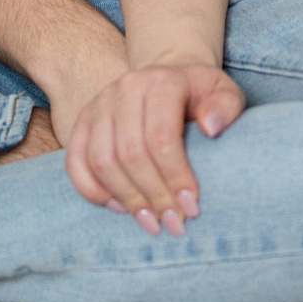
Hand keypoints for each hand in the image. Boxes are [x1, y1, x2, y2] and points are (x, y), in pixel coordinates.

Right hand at [61, 62, 245, 234]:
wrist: (164, 78)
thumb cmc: (199, 94)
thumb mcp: (225, 92)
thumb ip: (227, 106)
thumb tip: (211, 127)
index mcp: (162, 81)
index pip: (161, 137)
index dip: (174, 177)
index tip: (191, 206)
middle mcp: (125, 88)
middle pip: (131, 154)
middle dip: (153, 196)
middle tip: (173, 223)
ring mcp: (98, 104)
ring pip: (102, 161)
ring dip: (126, 199)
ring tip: (150, 222)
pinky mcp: (81, 122)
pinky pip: (75, 162)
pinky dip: (92, 190)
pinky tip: (118, 208)